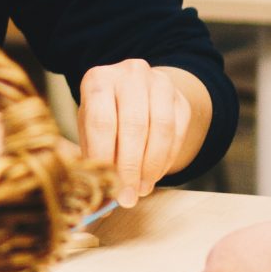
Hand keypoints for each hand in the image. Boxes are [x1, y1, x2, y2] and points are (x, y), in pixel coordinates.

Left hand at [77, 58, 189, 206]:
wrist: (135, 91)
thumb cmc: (105, 113)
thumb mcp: (89, 126)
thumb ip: (92, 155)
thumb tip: (98, 196)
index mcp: (99, 79)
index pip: (102, 121)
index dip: (105, 158)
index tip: (108, 187)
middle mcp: (130, 74)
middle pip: (134, 125)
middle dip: (131, 167)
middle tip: (127, 197)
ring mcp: (159, 83)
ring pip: (161, 129)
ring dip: (151, 166)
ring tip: (141, 189)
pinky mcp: (180, 98)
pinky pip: (177, 133)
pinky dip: (166, 160)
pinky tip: (154, 175)